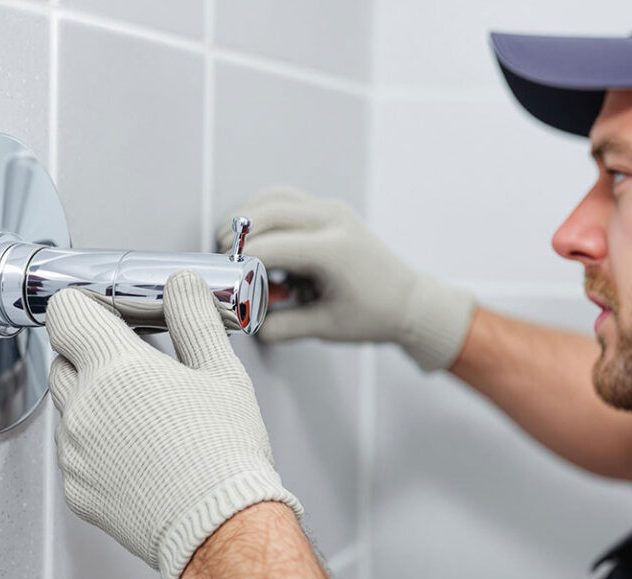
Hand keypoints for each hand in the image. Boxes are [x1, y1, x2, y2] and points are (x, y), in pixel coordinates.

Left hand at [45, 270, 301, 578]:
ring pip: (69, 409)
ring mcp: (75, 454)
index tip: (106, 315)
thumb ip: (194, 319)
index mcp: (116, 369)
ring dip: (95, 403)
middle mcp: (84, 409)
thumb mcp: (222, 372)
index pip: (65, 313)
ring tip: (147, 418)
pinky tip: (140, 455)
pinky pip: (75, 455)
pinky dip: (98, 448)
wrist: (222, 529)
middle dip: (92, 355)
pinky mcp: (77, 491)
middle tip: (137, 366)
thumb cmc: (226, 456)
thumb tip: (182, 285)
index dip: (85, 308)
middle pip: (63, 359)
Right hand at [218, 186, 476, 370]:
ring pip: (273, 198)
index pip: (270, 247)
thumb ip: (282, 326)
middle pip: (266, 213)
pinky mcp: (329, 209)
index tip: (225, 279)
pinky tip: (255, 235)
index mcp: (333, 251)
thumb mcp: (325, 327)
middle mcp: (332, 220)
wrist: (409, 300)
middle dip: (235, 235)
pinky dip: (263, 211)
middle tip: (222, 260)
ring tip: (233, 246)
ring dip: (247, 218)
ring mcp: (332, 209)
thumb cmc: (374, 315)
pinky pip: (286, 198)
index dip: (239, 262)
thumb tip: (246, 323)